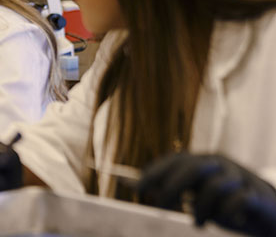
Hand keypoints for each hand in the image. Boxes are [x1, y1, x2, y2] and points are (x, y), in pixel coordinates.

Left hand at [138, 153, 275, 235]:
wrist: (266, 210)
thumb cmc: (220, 200)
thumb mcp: (190, 192)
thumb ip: (160, 185)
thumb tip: (125, 182)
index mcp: (200, 161)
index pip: (174, 160)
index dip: (155, 172)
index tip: (139, 190)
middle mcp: (218, 163)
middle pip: (191, 167)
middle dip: (172, 188)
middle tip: (161, 208)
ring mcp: (238, 176)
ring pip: (214, 185)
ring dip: (202, 209)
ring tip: (198, 224)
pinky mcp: (256, 193)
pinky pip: (240, 199)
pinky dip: (229, 212)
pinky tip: (229, 221)